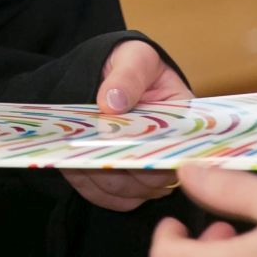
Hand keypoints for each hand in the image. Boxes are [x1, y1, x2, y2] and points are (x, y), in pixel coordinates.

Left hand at [66, 39, 191, 213]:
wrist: (110, 70)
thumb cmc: (131, 62)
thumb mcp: (134, 57)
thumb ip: (127, 76)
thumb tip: (113, 102)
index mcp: (183, 123)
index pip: (176, 151)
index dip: (150, 154)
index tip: (120, 142)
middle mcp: (170, 154)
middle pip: (152, 180)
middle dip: (119, 167)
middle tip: (90, 149)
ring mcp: (148, 172)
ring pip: (129, 193)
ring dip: (101, 178)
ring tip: (76, 155)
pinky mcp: (126, 183)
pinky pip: (111, 198)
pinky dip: (91, 187)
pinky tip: (73, 166)